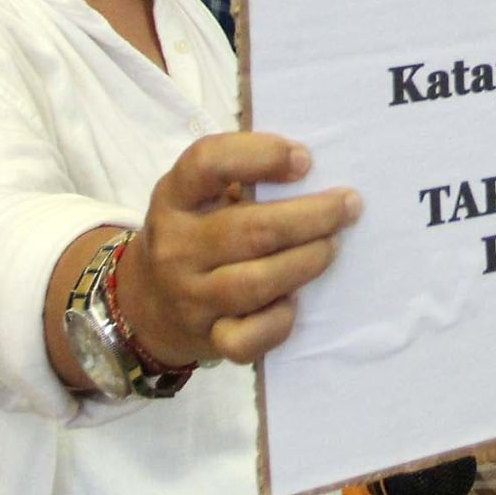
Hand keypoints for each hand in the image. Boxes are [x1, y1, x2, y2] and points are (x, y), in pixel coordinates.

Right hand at [113, 133, 361, 367]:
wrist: (148, 302)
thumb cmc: (197, 232)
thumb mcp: (201, 196)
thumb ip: (243, 176)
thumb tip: (311, 167)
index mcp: (174, 198)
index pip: (207, 164)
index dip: (260, 156)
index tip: (305, 160)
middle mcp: (177, 246)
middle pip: (250, 230)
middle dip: (311, 217)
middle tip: (347, 206)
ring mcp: (190, 296)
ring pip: (255, 282)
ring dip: (305, 262)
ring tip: (331, 246)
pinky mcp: (207, 337)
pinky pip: (245, 339)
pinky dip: (277, 322)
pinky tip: (295, 302)